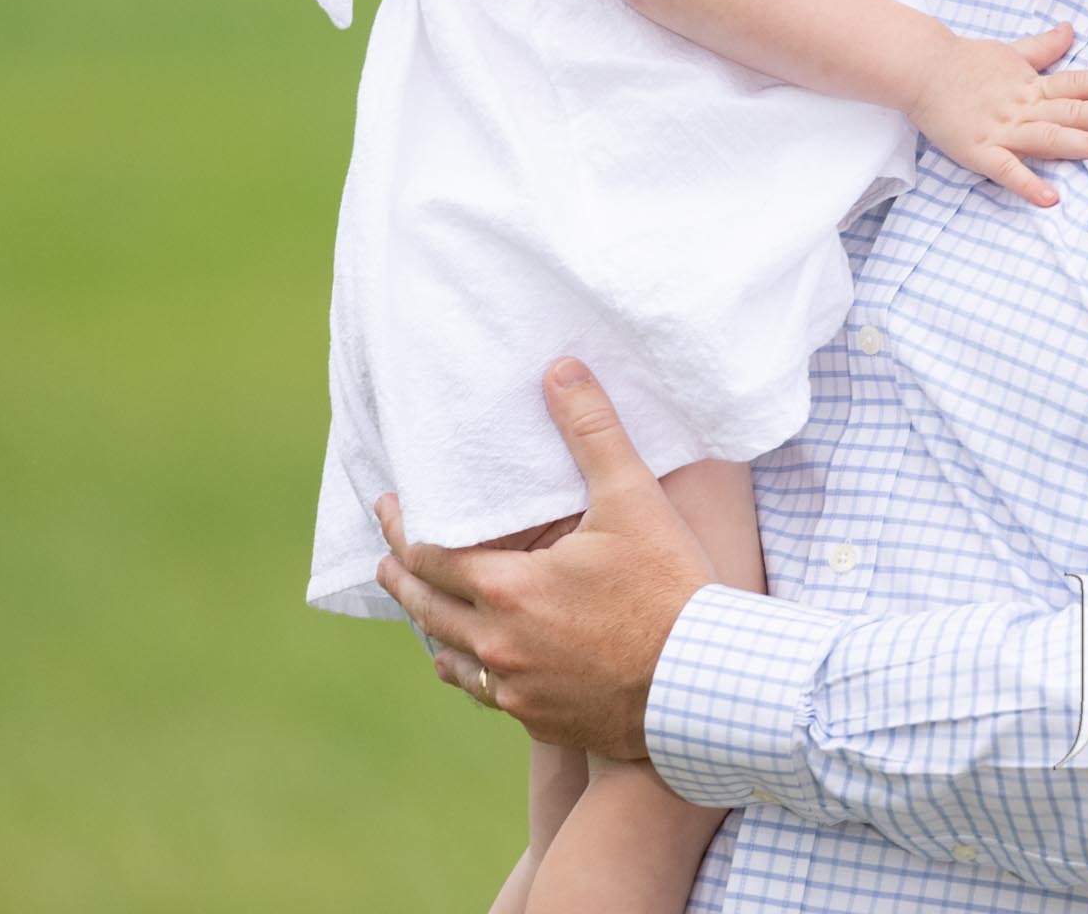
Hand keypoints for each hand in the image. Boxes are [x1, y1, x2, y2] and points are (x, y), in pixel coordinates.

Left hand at [373, 359, 715, 756]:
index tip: (387, 507)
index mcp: (506, 589)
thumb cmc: (667, 588)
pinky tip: (476, 665)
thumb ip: (591, 430)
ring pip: (451, 658)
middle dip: (402, 578)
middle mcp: (496, 645)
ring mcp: (517, 690)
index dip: (403, 529)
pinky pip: (487, 694)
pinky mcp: (541, 718)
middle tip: (386, 559)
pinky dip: (472, 671)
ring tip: (426, 608)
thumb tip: (560, 369)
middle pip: (425, 609)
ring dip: (433, 628)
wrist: (701, 683)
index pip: (428, 556)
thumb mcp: (632, 497)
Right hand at [908, 22, 1087, 207]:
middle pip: (1074, 110)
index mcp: (1032, 85)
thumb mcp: (1011, 51)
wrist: (920, 68)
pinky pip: (1006, 170)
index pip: (1078, 82)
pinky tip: (1051, 199)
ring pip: (1051, 138)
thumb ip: (1043, 47)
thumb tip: (1071, 30)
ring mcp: (1004, 130)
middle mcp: (1024, 107)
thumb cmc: (965, 62)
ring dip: (1086, 145)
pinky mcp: (980, 152)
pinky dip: (1028, 184)